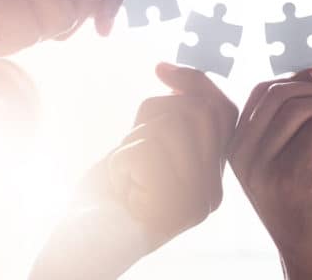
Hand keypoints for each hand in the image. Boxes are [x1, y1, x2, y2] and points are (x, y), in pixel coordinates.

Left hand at [91, 64, 238, 250]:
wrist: (86, 242)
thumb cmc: (112, 191)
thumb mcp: (151, 148)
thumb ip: (176, 121)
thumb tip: (183, 77)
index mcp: (212, 179)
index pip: (225, 114)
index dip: (197, 83)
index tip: (163, 70)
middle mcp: (211, 192)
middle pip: (201, 112)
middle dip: (159, 109)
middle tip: (132, 139)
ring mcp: (194, 201)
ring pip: (173, 125)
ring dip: (137, 136)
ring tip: (125, 169)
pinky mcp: (170, 206)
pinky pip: (147, 149)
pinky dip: (123, 157)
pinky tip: (119, 184)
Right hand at [231, 68, 311, 279]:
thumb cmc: (308, 203)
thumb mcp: (291, 154)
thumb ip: (291, 120)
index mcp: (236, 145)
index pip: (261, 89)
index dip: (296, 76)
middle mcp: (240, 154)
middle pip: (278, 93)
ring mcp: (262, 168)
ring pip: (298, 108)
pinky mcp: (289, 179)